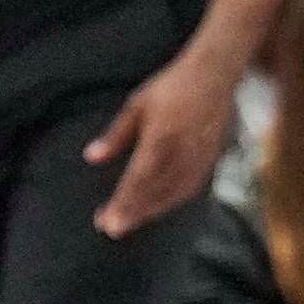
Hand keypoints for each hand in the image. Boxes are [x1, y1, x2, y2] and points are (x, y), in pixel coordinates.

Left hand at [87, 47, 234, 237]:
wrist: (213, 76)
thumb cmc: (171, 87)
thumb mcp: (137, 105)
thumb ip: (115, 135)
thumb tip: (90, 156)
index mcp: (161, 137)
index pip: (138, 179)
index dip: (123, 203)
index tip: (106, 221)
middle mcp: (182, 153)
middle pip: (153, 193)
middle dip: (131, 214)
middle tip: (109, 228)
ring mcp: (198, 159)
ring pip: (171, 196)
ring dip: (148, 212)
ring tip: (125, 221)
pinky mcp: (209, 161)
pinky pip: (187, 190)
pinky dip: (168, 203)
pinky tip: (154, 207)